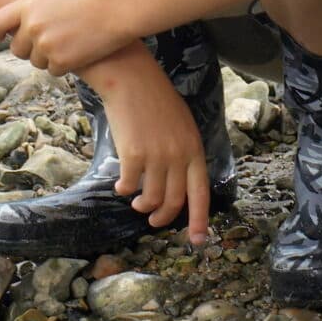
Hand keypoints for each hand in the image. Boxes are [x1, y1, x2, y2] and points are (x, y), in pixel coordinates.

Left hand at [0, 0, 131, 74]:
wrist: (121, 8)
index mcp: (30, 3)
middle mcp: (31, 25)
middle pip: (17, 48)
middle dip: (30, 49)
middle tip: (50, 45)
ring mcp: (45, 45)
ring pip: (37, 62)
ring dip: (50, 58)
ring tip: (71, 47)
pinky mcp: (61, 61)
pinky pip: (54, 70)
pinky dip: (65, 66)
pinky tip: (80, 55)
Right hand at [80, 43, 209, 244]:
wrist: (132, 78)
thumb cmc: (156, 99)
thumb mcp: (181, 124)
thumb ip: (183, 152)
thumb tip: (178, 181)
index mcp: (194, 149)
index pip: (201, 193)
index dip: (200, 220)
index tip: (198, 241)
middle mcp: (178, 156)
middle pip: (174, 201)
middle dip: (163, 218)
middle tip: (153, 220)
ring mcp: (156, 156)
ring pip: (151, 199)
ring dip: (142, 206)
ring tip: (136, 202)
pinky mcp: (133, 154)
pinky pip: (129, 186)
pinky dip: (124, 189)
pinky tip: (121, 184)